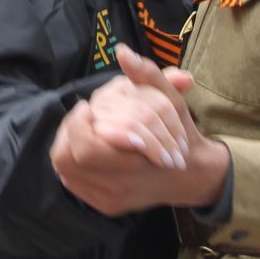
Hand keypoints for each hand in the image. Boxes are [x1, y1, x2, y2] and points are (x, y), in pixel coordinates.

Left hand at [50, 49, 225, 215]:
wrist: (193, 175)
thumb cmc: (181, 134)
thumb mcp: (170, 99)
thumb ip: (147, 74)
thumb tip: (122, 51)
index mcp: (133, 163)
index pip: (84, 149)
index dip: (78, 125)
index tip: (87, 106)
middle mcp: (118, 187)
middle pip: (66, 161)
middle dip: (68, 133)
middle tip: (81, 117)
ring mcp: (110, 200)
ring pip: (67, 173)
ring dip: (68, 146)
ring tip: (82, 128)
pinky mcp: (106, 206)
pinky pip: (75, 184)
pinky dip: (73, 164)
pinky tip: (83, 146)